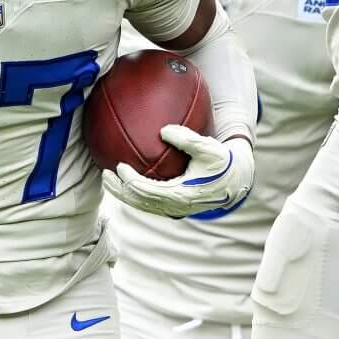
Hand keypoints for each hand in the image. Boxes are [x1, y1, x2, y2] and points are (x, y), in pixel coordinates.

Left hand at [105, 127, 254, 219]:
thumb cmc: (221, 162)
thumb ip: (187, 139)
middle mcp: (174, 206)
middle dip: (119, 190)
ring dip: (123, 193)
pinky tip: (125, 181)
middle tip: (104, 175)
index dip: (130, 181)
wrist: (235, 181)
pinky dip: (134, 193)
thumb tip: (164, 130)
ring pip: (141, 205)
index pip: (147, 191)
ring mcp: (173, 209)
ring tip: (108, 180)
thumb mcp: (209, 148)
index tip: (119, 166)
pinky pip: (148, 203)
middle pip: (139, 202)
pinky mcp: (173, 207)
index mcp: (181, 194)